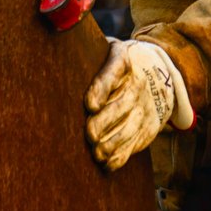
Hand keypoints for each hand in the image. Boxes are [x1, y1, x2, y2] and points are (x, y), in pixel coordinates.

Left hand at [85, 38, 193, 170]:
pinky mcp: (148, 126)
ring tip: (97, 153)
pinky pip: (135, 143)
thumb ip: (86, 53)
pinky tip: (107, 163)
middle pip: (122, 104)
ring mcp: (145, 106)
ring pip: (129, 127)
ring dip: (112, 143)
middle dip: (106, 121)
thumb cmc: (117, 63)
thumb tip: (52, 47)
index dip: (102, 88)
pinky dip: (121, 156)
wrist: (159, 70)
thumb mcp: (107, 49)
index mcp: (122, 59)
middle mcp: (138, 83)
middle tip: (90, 133)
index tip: (90, 104)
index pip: (113, 71)